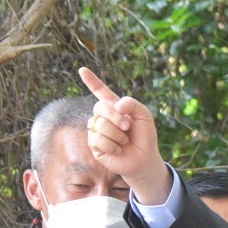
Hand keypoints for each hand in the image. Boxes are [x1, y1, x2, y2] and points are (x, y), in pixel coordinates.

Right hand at [78, 67, 170, 201]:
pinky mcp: (94, 145)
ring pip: (100, 125)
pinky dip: (112, 145)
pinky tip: (118, 150)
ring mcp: (96, 131)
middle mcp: (103, 117)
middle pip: (99, 107)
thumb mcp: (144, 116)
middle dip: (116, 117)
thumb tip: (116, 105)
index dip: (92, 81)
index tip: (82, 70)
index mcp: (114, 107)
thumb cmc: (144, 136)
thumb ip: (132, 104)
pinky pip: (98, 140)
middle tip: (127, 127)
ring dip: (117, 135)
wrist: (144, 158)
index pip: (101, 91)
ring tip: (124, 141)